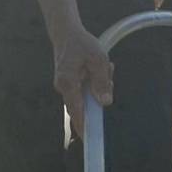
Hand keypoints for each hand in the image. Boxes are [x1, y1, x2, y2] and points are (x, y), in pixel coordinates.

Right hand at [52, 22, 112, 136]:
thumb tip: (105, 102)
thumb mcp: (98, 60)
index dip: (83, 126)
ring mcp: (65, 87)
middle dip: (100, 95)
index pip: (77, 111)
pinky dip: (95, 82)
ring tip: (105, 67)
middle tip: (107, 73)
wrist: (66, 33)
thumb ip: (102, 81)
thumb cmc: (82, 44)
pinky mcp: (69, 84)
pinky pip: (85, 90)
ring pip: (87, 96)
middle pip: (85, 104)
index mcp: (68, 83)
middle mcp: (63, 88)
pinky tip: (101, 68)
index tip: (89, 139)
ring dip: (99, 86)